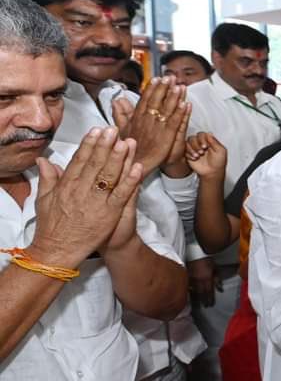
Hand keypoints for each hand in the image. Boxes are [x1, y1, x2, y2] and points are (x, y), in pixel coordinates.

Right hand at [30, 127, 142, 266]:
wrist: (59, 250)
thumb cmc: (52, 227)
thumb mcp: (44, 200)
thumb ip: (47, 178)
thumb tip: (44, 161)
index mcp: (66, 186)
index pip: (79, 160)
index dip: (89, 144)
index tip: (96, 131)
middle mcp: (80, 191)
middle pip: (95, 164)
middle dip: (105, 145)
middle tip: (113, 129)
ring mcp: (96, 202)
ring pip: (109, 176)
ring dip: (119, 158)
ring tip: (126, 141)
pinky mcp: (109, 213)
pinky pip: (121, 194)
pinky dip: (130, 180)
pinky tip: (137, 167)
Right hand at [114, 76, 190, 173]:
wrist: (135, 166)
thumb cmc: (130, 149)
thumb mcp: (123, 130)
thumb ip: (121, 114)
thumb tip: (117, 100)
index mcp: (137, 118)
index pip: (145, 100)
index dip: (152, 89)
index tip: (157, 79)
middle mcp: (147, 121)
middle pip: (157, 101)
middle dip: (164, 88)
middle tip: (171, 77)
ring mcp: (157, 129)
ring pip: (166, 109)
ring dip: (174, 97)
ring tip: (180, 86)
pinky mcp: (167, 138)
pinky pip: (175, 122)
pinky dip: (180, 112)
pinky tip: (186, 104)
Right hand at [186, 132, 227, 178]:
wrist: (213, 172)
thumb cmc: (218, 163)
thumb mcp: (221, 151)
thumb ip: (215, 142)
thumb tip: (209, 133)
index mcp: (208, 141)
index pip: (202, 134)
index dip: (202, 139)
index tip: (205, 146)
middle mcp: (200, 144)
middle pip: (193, 138)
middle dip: (196, 145)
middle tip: (202, 152)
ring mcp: (194, 149)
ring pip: (188, 143)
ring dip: (192, 149)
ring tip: (198, 156)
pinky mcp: (189, 154)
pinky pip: (184, 150)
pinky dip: (189, 154)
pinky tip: (194, 159)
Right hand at [187, 257, 217, 307]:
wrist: (195, 251)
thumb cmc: (207, 259)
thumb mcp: (215, 268)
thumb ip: (217, 279)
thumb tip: (220, 289)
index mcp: (207, 278)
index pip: (209, 292)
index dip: (210, 299)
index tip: (211, 305)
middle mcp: (199, 280)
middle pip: (201, 293)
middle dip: (204, 300)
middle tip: (206, 306)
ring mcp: (191, 279)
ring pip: (194, 291)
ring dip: (197, 297)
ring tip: (199, 302)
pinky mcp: (186, 276)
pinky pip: (188, 286)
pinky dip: (190, 290)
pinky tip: (191, 294)